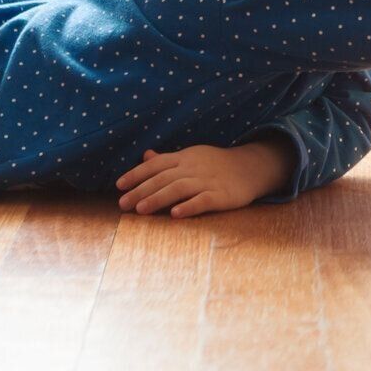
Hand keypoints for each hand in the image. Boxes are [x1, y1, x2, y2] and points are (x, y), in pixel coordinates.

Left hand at [115, 141, 289, 217]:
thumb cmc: (216, 164)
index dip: (137, 174)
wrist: (251, 168)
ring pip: (179, 188)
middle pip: (164, 178)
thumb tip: (144, 156)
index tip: (119, 186)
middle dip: (141, 190)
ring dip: (158, 198)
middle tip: (123, 204)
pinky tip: (175, 214)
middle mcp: (194, 168)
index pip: (156, 164)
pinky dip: (189, 206)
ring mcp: (208, 181)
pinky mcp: (222, 196)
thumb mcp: (192, 157)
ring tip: (141, 210)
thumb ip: (168, 159)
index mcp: (185, 158)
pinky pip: (204, 200)